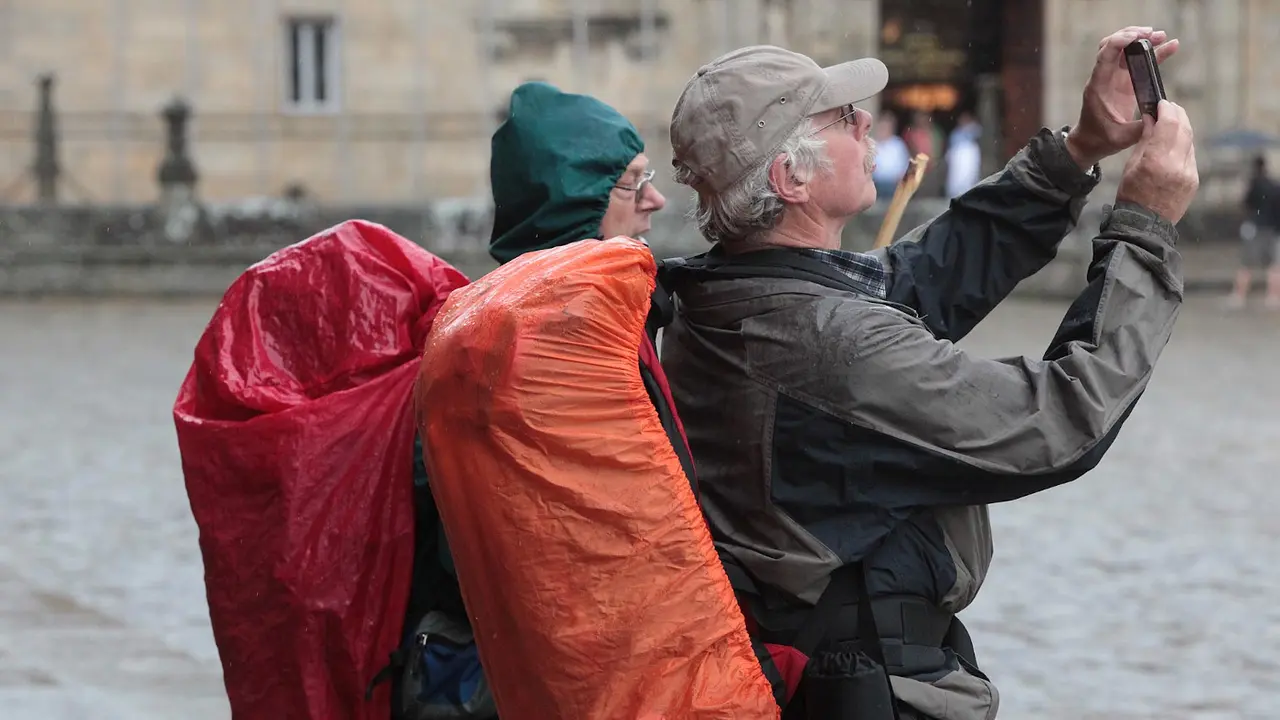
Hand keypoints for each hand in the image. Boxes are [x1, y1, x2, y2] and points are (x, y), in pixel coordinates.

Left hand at [1065, 26, 1179, 169]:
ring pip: (1125, 50)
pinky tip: (1170, 46)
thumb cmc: (1101, 140)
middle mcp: (1105, 78)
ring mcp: (1114, 78)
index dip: (1119, 42)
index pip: (1105, 57)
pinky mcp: (1124, 81)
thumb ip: (1139, 129)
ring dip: (1142, 41)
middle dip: (1131, 35)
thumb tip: (1161, 119)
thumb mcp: (1120, 138)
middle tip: (1152, 33)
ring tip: (1162, 36)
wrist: (1090, 143)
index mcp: (1098, 87)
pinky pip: (1137, 62)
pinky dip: (1151, 53)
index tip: (1136, 36)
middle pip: (1113, 46)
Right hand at [1115, 100, 1198, 223]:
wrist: (1144, 225)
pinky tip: (1173, 145)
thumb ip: (1145, 140)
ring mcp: (1188, 172)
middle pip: (1184, 128)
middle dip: (1178, 114)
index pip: (1169, 124)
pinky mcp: (1193, 179)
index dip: (1166, 110)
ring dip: (1181, 128)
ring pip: (1189, 140)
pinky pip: (1190, 155)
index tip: (1161, 103)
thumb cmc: (1131, 195)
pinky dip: (1183, 145)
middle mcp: (1177, 164)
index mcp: (1157, 160)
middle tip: (1169, 107)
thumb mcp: (1131, 166)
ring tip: (1171, 124)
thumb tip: (1151, 120)